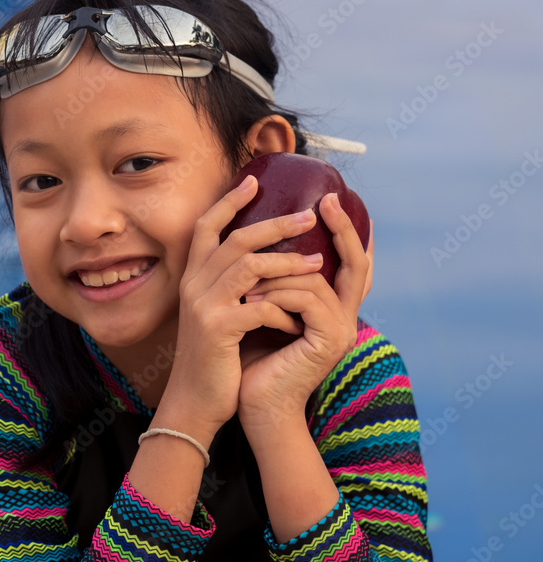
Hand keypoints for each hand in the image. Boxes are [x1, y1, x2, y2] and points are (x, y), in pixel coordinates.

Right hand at [160, 175, 325, 438]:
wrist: (194, 400)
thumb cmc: (213, 357)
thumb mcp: (215, 313)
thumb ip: (229, 286)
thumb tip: (259, 261)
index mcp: (193, 277)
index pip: (207, 227)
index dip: (228, 202)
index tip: (253, 182)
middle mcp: (194, 285)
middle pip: (235, 238)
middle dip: (274, 223)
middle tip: (308, 215)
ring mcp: (204, 305)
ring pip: (249, 265)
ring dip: (288, 261)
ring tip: (318, 260)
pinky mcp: (218, 329)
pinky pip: (259, 307)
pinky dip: (283, 310)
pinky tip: (297, 318)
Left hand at [235, 192, 372, 434]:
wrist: (249, 404)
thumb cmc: (248, 357)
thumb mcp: (259, 308)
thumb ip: (270, 279)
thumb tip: (257, 237)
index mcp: (330, 309)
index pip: (350, 263)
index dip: (348, 231)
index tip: (333, 199)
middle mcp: (344, 317)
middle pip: (357, 263)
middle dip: (343, 229)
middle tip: (325, 201)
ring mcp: (342, 330)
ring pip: (314, 279)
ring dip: (276, 273)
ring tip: (246, 283)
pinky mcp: (330, 341)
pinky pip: (305, 299)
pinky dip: (276, 294)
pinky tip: (252, 301)